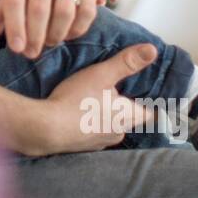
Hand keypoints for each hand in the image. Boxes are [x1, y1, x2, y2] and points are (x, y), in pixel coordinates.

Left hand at [0, 0, 103, 57]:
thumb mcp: (6, 5)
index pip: (14, 0)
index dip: (15, 27)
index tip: (17, 49)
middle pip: (39, 9)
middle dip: (35, 36)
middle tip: (31, 53)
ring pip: (64, 12)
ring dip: (56, 34)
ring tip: (48, 42)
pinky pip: (87, 12)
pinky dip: (77, 30)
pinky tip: (66, 35)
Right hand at [26, 43, 157, 155]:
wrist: (44, 129)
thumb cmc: (75, 101)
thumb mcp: (101, 75)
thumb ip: (127, 63)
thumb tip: (152, 50)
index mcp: (129, 116)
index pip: (151, 111)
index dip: (151, 101)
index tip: (149, 91)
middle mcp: (119, 132)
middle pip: (130, 119)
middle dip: (127, 106)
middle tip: (120, 91)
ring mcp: (101, 142)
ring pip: (111, 126)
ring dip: (108, 116)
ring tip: (98, 101)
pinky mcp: (83, 147)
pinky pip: (94, 133)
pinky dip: (91, 124)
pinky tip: (81, 115)